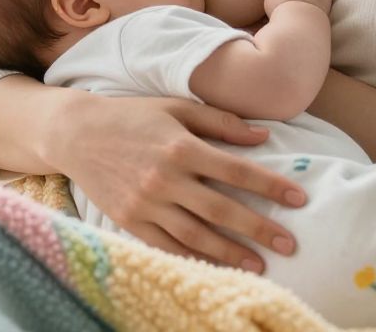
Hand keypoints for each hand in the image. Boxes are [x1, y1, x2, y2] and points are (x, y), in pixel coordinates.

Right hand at [52, 92, 307, 272]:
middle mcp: (165, 178)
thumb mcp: (177, 108)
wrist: (77, 134)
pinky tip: (217, 266)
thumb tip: (263, 136)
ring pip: (196, 236)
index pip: (237, 171)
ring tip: (260, 264)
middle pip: (222, 210)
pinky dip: (194, 259)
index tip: (299, 198)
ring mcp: (146, 204)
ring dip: (231, 252)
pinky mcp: (130, 221)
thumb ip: (221, 122)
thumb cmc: (133, 116)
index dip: (270, 186)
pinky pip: (167, 246)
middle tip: (290, 243)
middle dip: (259, 228)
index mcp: (181, 146)